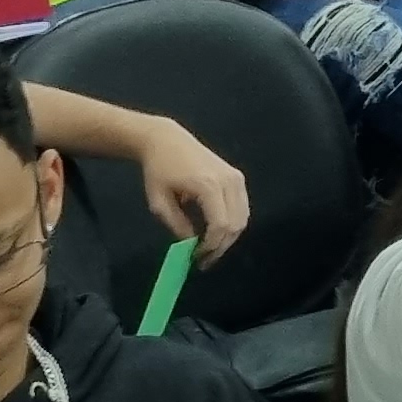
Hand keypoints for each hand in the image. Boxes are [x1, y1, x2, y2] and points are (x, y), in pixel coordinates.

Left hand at [127, 116, 251, 262]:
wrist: (167, 141)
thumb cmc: (159, 170)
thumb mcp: (159, 202)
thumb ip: (177, 225)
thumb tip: (192, 244)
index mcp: (208, 185)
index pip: (220, 225)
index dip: (211, 246)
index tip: (196, 257)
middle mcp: (228, 181)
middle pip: (236, 224)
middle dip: (221, 246)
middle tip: (204, 259)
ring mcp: (236, 178)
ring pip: (243, 218)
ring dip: (228, 237)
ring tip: (209, 248)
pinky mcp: (237, 177)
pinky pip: (242, 208)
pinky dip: (232, 223)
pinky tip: (215, 231)